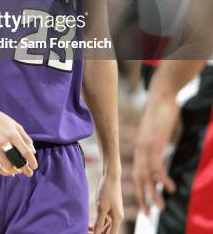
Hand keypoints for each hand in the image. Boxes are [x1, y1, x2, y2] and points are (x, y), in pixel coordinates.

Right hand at [0, 106, 37, 177]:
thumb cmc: (2, 121)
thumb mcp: (16, 126)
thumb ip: (26, 139)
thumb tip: (33, 152)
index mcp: (13, 134)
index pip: (25, 151)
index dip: (32, 161)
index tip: (35, 167)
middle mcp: (3, 142)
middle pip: (16, 161)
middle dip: (24, 169)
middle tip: (29, 173)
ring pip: (7, 166)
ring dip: (14, 170)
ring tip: (18, 170)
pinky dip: (4, 172)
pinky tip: (9, 171)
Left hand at [92, 173, 123, 233]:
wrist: (111, 176)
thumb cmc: (107, 190)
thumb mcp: (101, 207)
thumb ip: (99, 222)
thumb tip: (97, 233)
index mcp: (117, 218)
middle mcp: (117, 217)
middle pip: (109, 231)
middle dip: (99, 233)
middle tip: (87, 232)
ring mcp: (114, 212)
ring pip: (106, 225)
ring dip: (98, 228)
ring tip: (87, 229)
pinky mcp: (111, 208)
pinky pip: (105, 219)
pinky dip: (99, 222)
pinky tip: (90, 224)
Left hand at [132, 94, 178, 213]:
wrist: (161, 94)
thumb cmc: (162, 109)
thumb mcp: (159, 129)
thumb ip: (160, 141)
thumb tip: (167, 146)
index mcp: (140, 145)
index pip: (136, 169)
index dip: (139, 186)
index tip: (142, 199)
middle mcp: (140, 148)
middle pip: (137, 176)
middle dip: (142, 196)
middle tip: (147, 213)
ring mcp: (146, 146)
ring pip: (147, 175)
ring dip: (154, 193)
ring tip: (161, 207)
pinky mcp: (155, 143)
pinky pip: (157, 165)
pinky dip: (163, 178)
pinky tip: (171, 187)